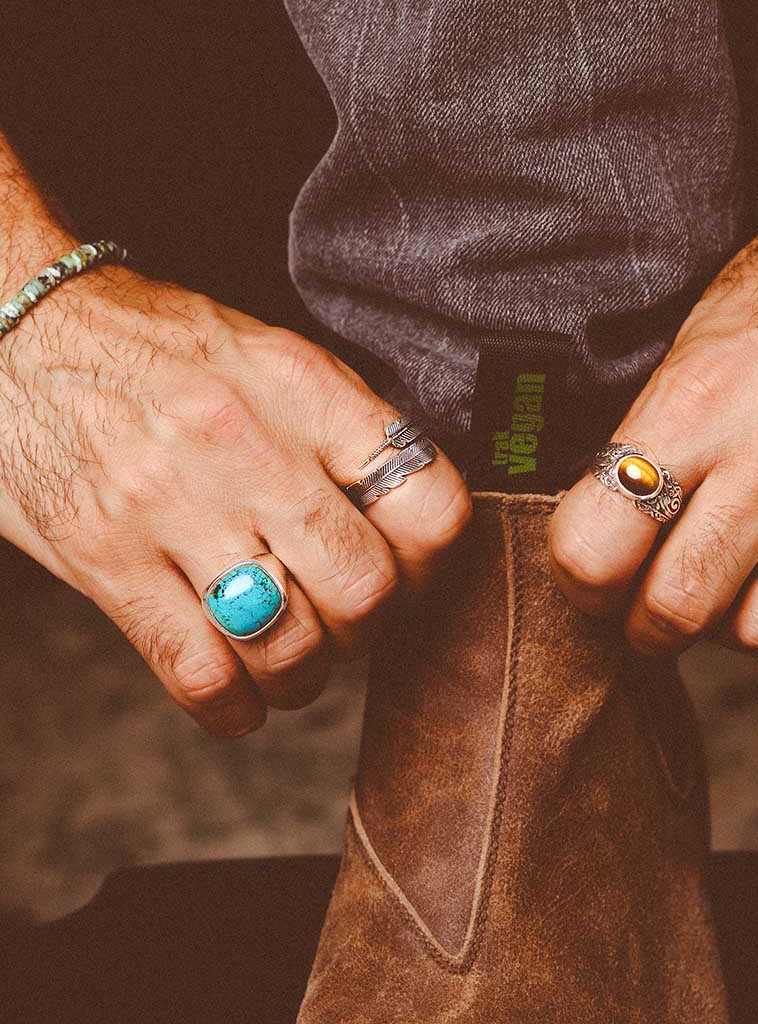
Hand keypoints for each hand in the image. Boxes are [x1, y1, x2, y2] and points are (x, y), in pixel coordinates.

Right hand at [0, 256, 470, 734]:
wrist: (24, 330)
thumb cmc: (166, 349)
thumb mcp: (275, 357)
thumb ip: (347, 433)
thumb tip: (409, 525)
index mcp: (306, 389)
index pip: (428, 502)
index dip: (436, 561)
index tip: (413, 573)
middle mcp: (247, 447)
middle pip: (364, 588)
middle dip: (370, 626)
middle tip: (349, 620)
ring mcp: (172, 507)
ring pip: (288, 645)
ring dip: (306, 675)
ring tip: (295, 659)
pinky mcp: (106, 560)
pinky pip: (199, 673)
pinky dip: (235, 706)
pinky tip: (241, 694)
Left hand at [549, 186, 757, 656]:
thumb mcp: (693, 342)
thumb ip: (650, 437)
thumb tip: (606, 524)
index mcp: (697, 400)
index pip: (597, 544)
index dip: (579, 578)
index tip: (589, 574)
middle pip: (674, 610)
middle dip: (643, 624)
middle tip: (642, 602)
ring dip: (727, 627)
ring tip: (722, 587)